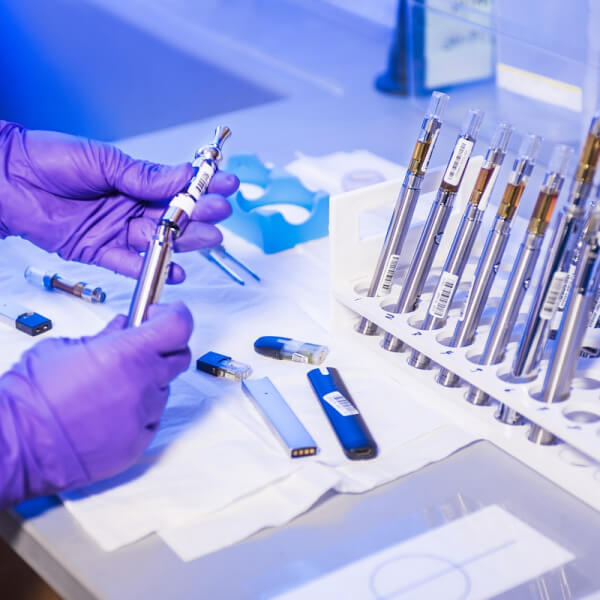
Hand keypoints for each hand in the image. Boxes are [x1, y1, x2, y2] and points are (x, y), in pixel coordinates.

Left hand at [0, 121, 238, 282]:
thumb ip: (144, 176)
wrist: (6, 179)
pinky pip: (130, 263)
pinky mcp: (99, 251)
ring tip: (209, 240)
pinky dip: (152, 269)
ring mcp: (116, 230)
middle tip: (221, 215)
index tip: (227, 183)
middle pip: (173, 216)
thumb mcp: (104, 160)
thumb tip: (181, 177)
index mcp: (133, 180)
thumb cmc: (50, 159)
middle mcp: (129, 207)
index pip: (176, 186)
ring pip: (158, 239)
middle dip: (200, 215)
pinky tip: (174, 271)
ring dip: (185, 241)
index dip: (203, 186)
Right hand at [0, 302, 192, 506]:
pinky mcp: (138, 443)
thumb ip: (105, 336)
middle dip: (164, 348)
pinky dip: (139, 411)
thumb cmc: (32, 395)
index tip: (164, 314)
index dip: (176, 315)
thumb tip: (122, 327)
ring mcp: (143, 415)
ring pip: (163, 390)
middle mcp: (143, 383)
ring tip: (112, 387)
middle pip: (179, 357)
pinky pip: (151, 419)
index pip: (179, 325)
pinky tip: (111, 411)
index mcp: (127, 353)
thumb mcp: (66, 347)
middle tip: (140, 349)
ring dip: (148, 382)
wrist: (15, 444)